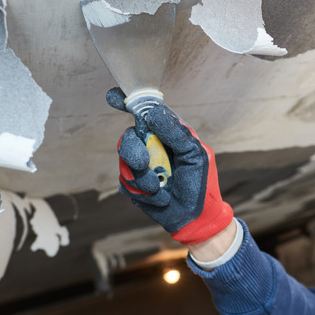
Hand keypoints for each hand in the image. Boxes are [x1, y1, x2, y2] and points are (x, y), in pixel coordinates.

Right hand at [108, 88, 233, 245]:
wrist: (196, 217)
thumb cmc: (200, 182)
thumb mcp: (195, 154)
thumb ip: (176, 132)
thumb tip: (153, 112)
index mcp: (168, 133)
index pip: (146, 112)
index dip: (128, 102)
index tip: (113, 97)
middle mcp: (152, 145)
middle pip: (128, 137)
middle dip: (133, 151)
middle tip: (143, 163)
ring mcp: (140, 165)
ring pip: (124, 162)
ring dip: (144, 179)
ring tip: (161, 188)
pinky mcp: (133, 184)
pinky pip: (125, 182)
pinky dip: (144, 192)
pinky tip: (160, 197)